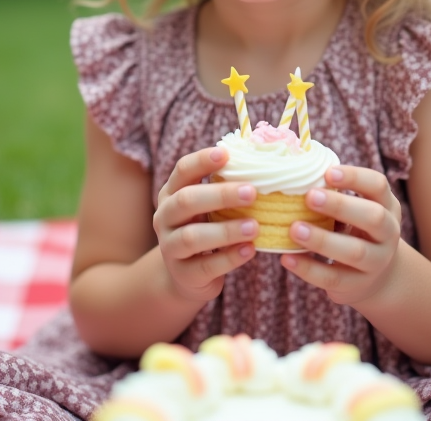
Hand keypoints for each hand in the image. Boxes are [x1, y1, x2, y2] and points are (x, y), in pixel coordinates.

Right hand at [152, 146, 259, 302]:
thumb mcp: (208, 208)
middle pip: (186, 201)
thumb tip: (265, 165)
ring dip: (225, 230)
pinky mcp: (183, 274)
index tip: (225, 153)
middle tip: (252, 192)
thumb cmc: (206, 231)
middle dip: (220, 195)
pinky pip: (206, 266)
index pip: (182, 171)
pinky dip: (230, 258)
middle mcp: (165, 218)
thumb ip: (225, 189)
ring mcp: (170, 247)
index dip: (201, 160)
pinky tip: (250, 250)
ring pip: (191, 237)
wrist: (186, 277)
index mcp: (172, 194)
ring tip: (255, 227)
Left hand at [280, 165, 402, 305]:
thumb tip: (292, 172)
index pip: (378, 186)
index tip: (328, 173)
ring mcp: (376, 262)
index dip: (355, 177)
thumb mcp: (356, 211)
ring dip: (322, 239)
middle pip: (373, 217)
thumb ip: (334, 194)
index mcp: (386, 206)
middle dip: (341, 206)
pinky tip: (287, 258)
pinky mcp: (358, 286)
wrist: (378, 278)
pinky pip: (333, 278)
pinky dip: (308, 269)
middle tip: (309, 197)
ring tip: (294, 229)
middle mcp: (388, 233)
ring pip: (355, 251)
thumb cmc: (356, 231)